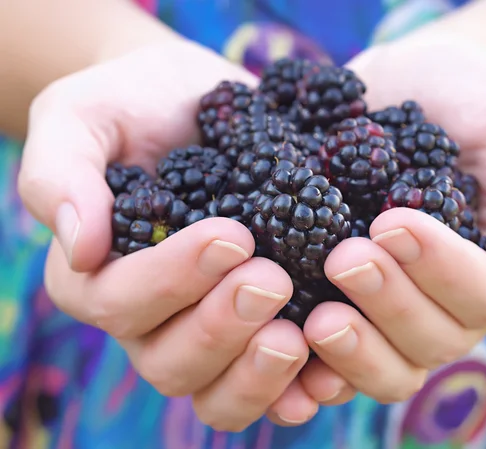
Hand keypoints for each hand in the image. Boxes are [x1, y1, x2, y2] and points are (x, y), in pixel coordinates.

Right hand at [18, 40, 318, 430]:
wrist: (194, 99)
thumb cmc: (132, 105)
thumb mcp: (82, 116)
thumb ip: (62, 174)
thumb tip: (79, 248)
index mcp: (99, 275)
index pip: (120, 302)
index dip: (173, 279)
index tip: (232, 235)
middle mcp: (151, 317)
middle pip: (171, 361)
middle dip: (221, 328)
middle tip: (273, 281)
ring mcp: (206, 327)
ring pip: (216, 390)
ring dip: (258, 372)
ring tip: (301, 333)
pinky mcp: (256, 325)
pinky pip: (270, 383)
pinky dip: (298, 386)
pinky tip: (333, 370)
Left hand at [296, 36, 485, 403]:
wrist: (412, 89)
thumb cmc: (483, 100)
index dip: (447, 271)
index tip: (393, 222)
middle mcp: (457, 302)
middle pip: (437, 339)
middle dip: (391, 305)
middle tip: (343, 258)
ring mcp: (403, 310)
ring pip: (394, 366)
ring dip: (356, 351)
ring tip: (315, 319)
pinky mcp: (354, 306)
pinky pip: (342, 361)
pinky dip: (317, 372)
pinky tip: (290, 350)